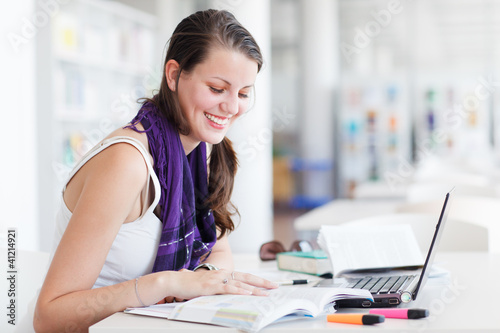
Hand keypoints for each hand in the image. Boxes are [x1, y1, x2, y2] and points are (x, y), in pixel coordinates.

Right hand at [158, 269, 278, 302]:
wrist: (175, 281)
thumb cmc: (188, 284)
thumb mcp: (206, 286)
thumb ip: (215, 288)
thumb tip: (222, 292)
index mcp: (221, 274)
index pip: (243, 276)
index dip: (257, 280)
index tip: (268, 284)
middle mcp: (221, 274)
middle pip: (246, 277)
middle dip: (262, 282)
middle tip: (275, 286)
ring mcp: (217, 279)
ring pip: (240, 284)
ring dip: (254, 289)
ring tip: (265, 293)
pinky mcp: (211, 286)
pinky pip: (228, 289)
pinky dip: (239, 291)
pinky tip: (247, 293)